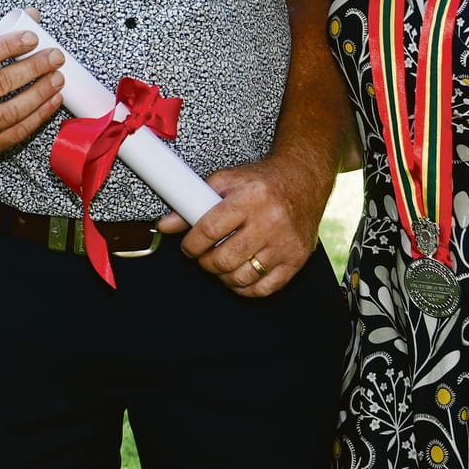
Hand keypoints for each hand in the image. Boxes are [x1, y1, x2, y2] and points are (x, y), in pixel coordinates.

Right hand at [0, 24, 64, 159]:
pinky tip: (53, 100)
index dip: (8, 46)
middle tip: (55, 57)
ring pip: (10, 112)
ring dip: (39, 94)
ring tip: (58, 78)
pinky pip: (16, 133)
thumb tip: (33, 16)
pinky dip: (39, 116)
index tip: (33, 37)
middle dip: (32, 68)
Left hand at [155, 153, 329, 297]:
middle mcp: (270, 222)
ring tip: (220, 264)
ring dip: (223, 276)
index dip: (192, 244)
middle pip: (225, 259)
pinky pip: (266, 288)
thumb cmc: (261, 182)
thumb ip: (193, 201)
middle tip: (203, 256)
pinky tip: (239, 275)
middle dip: (205, 262)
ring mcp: (285, 243)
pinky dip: (246, 288)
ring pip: (243, 277)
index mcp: (249, 199)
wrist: (303, 180)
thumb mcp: (226, 181)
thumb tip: (165, 225)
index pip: (210, 230)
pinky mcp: (297, 259)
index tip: (188, 247)